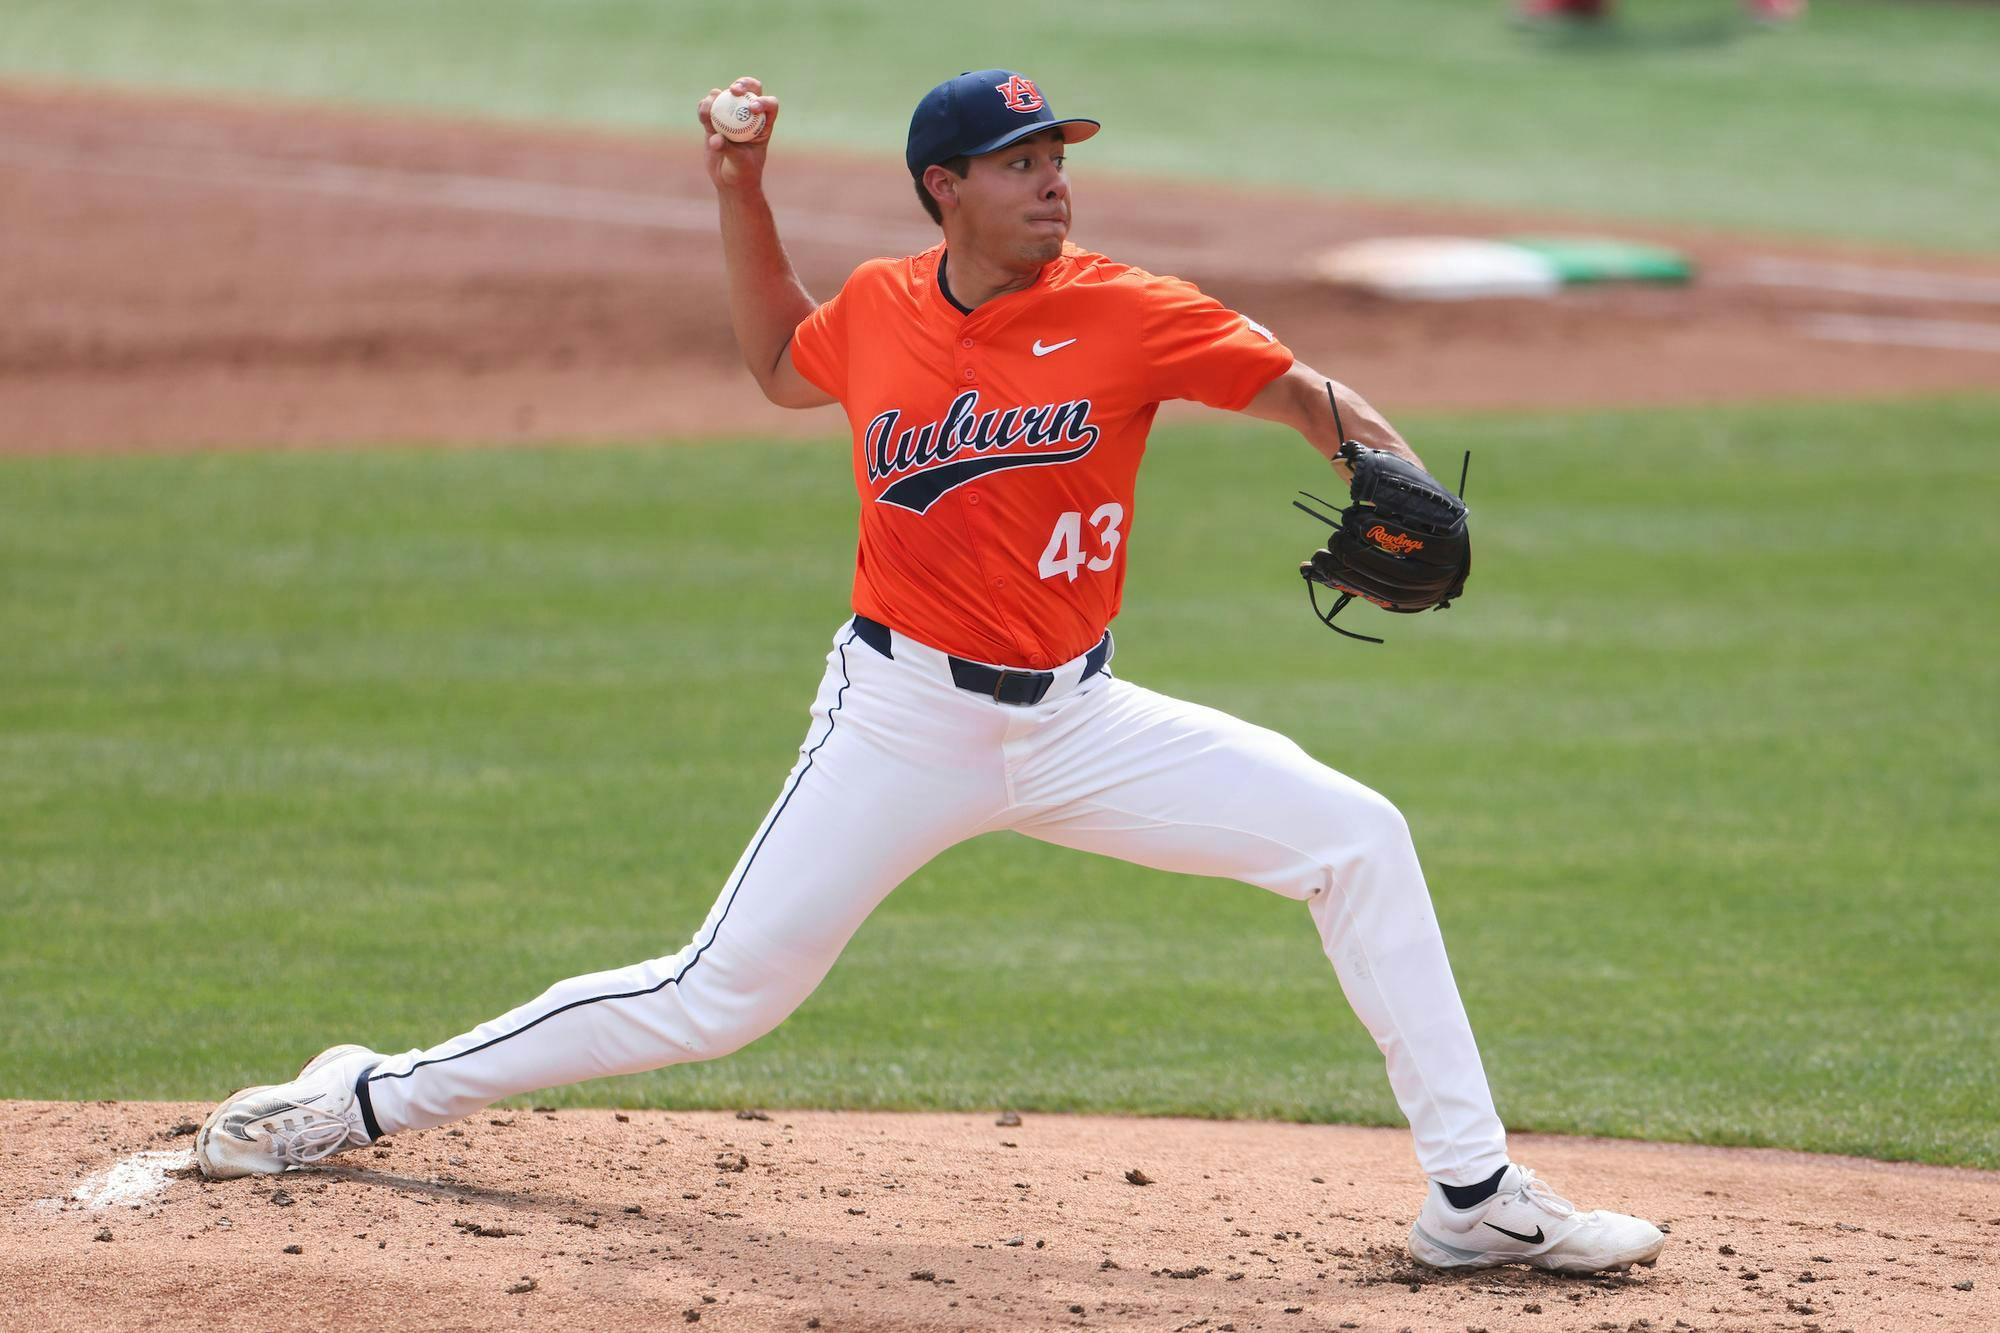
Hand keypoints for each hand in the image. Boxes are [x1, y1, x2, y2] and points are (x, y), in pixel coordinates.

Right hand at [697, 76, 779, 191]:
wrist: (728, 181)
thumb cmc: (742, 174)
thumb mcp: (739, 164)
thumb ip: (729, 149)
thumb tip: (715, 138)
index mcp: (763, 124)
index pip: (769, 105)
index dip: (763, 101)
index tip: (752, 109)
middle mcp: (748, 116)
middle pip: (749, 90)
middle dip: (742, 84)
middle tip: (733, 90)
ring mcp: (731, 116)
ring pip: (725, 96)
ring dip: (716, 96)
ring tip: (709, 108)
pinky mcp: (714, 120)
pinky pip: (708, 108)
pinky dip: (704, 107)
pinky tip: (702, 112)